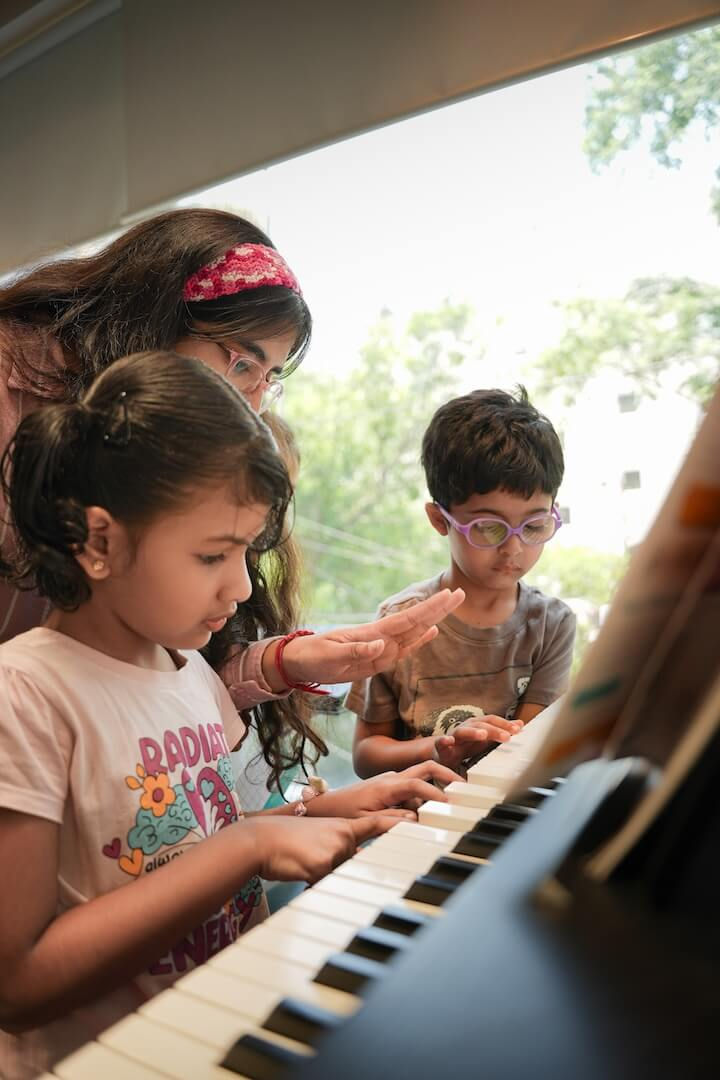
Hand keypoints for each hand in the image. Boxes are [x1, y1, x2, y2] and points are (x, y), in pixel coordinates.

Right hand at [246, 815, 397, 883]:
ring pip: (340, 875)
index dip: (398, 823)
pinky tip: (298, 869)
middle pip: (355, 862)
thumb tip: (352, 858)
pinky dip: (312, 883)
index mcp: (344, 825)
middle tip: (318, 855)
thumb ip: (339, 845)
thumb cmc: (286, 839)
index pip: (377, 824)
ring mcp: (335, 850)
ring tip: (302, 860)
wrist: (262, 839)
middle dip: (338, 867)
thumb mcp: (319, 836)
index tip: (416, 821)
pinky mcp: (324, 866)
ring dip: (323, 874)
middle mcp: (344, 836)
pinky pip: (325, 885)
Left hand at [278, 588, 464, 687]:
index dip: (430, 608)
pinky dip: (419, 641)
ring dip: (434, 620)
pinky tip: (431, 633)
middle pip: (416, 621)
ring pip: (414, 633)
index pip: (408, 619)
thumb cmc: (312, 656)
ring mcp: (380, 648)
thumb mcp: (330, 655)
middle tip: (460, 593)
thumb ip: (356, 651)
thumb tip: (382, 644)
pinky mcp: (377, 660)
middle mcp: (381, 638)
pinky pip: (403, 649)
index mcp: (372, 633)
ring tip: (451, 605)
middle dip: (438, 608)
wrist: (298, 662)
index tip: (449, 595)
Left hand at [310, 761, 463, 817]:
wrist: (324, 806)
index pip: (419, 784)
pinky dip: (424, 796)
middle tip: (466, 787)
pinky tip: (428, 812)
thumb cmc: (342, 813)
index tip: (453, 804)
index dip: (437, 793)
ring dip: (437, 787)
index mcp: (387, 785)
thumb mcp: (367, 821)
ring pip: (421, 778)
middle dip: (447, 774)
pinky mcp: (389, 787)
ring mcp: (391, 780)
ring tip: (453, 802)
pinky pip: (412, 788)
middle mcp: (392, 778)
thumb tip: (417, 818)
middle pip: (426, 767)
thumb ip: (392, 819)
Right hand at [433, 716, 522, 770]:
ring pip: (463, 731)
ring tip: (483, 735)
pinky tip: (450, 741)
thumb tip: (520, 724)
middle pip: (481, 725)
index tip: (518, 730)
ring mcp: (453, 735)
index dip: (505, 724)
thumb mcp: (485, 738)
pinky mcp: (441, 746)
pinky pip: (441, 742)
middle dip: (494, 730)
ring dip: (474, 732)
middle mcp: (466, 727)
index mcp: (477, 725)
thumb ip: (501, 731)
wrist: (442, 753)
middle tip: (507, 736)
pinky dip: (445, 740)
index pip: (492, 721)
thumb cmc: (465, 745)